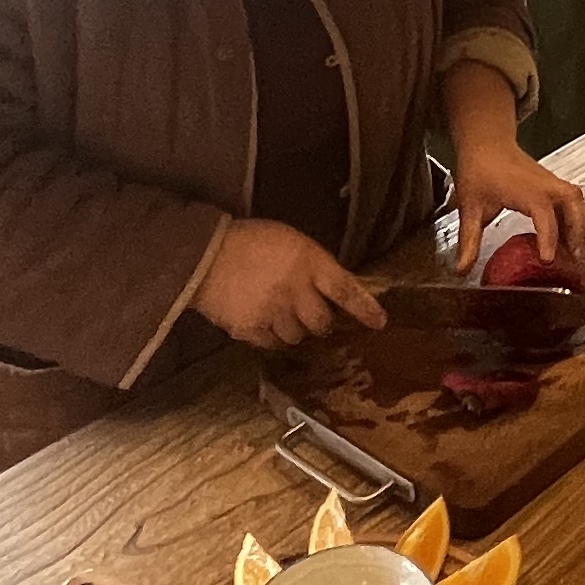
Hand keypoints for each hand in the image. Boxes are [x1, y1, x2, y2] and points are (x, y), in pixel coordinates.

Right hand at [192, 219, 383, 348]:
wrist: (204, 255)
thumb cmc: (249, 240)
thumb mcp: (290, 241)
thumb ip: (312, 264)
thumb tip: (331, 287)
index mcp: (309, 263)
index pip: (346, 289)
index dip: (366, 308)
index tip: (380, 323)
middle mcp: (296, 291)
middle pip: (323, 322)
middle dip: (320, 320)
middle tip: (308, 311)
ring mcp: (274, 313)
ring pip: (298, 336)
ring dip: (294, 328)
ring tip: (279, 311)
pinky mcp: (252, 330)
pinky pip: (273, 344)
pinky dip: (272, 336)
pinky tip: (262, 320)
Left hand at [445, 71, 584, 270]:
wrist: (485, 142)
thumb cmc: (479, 169)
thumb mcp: (470, 207)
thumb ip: (469, 240)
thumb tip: (462, 269)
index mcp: (526, 191)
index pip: (544, 216)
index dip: (548, 239)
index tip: (548, 260)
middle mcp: (544, 185)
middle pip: (573, 204)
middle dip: (577, 231)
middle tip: (572, 257)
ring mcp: (550, 182)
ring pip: (576, 200)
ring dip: (579, 223)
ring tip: (574, 248)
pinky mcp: (551, 182)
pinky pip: (571, 198)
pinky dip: (574, 215)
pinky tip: (566, 234)